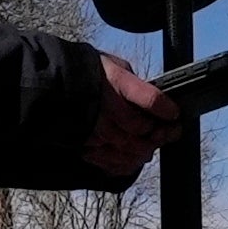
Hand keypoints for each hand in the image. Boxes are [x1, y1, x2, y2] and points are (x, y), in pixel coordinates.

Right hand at [84, 55, 172, 178]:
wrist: (53, 85)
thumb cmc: (88, 74)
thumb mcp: (113, 65)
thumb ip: (133, 82)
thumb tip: (151, 97)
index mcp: (117, 81)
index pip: (151, 100)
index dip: (167, 110)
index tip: (174, 114)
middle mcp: (107, 107)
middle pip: (143, 129)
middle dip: (160, 133)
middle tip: (169, 132)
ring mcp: (96, 129)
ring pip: (130, 149)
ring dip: (145, 149)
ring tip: (151, 145)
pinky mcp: (87, 145)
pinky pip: (112, 162)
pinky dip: (127, 163)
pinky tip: (133, 158)